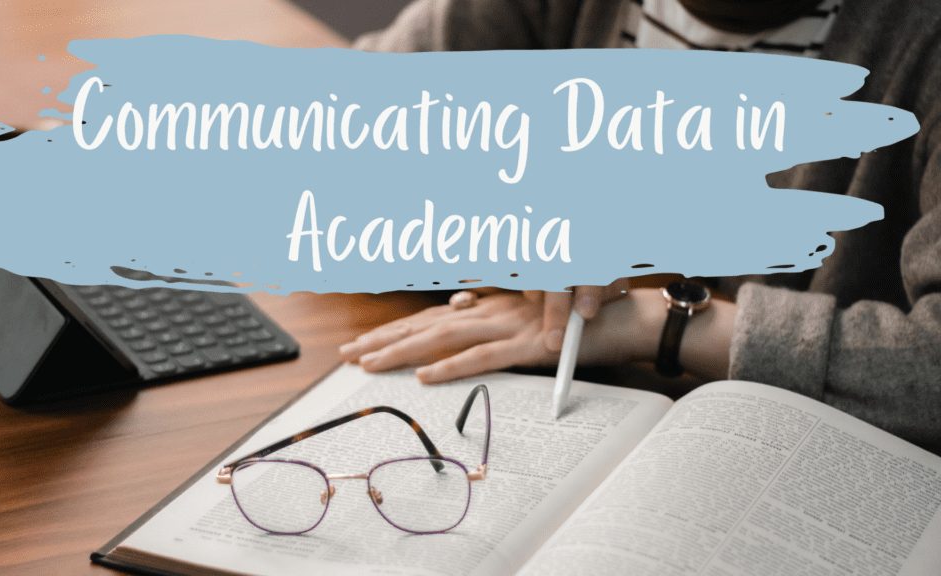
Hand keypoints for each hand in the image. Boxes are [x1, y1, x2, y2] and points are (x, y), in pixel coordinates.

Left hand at [338, 289, 646, 383]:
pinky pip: (484, 357)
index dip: (396, 329)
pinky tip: (426, 377)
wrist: (625, 316)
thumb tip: (459, 307)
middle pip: (426, 326)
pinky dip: (452, 367)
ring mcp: (508, 326)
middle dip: (384, 340)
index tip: (365, 343)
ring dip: (403, 352)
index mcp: (492, 305)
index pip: (432, 317)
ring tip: (370, 365)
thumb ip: (496, 312)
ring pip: (443, 339)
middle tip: (348, 355)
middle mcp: (493, 311)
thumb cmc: (581, 314)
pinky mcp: (528, 346)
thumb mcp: (531, 312)